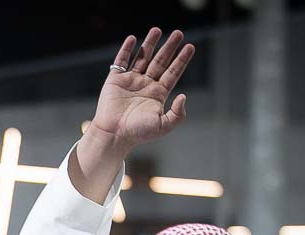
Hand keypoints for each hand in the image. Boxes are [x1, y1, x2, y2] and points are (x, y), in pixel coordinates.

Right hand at [87, 28, 194, 154]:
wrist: (114, 134)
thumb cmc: (138, 133)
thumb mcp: (164, 126)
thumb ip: (177, 114)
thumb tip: (183, 95)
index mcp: (158, 94)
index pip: (173, 72)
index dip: (182, 60)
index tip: (190, 47)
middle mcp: (146, 84)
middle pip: (160, 61)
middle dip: (170, 47)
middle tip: (179, 33)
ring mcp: (131, 81)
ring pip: (142, 57)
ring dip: (150, 43)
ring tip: (157, 30)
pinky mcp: (115, 80)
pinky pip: (121, 61)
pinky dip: (126, 49)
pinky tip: (132, 39)